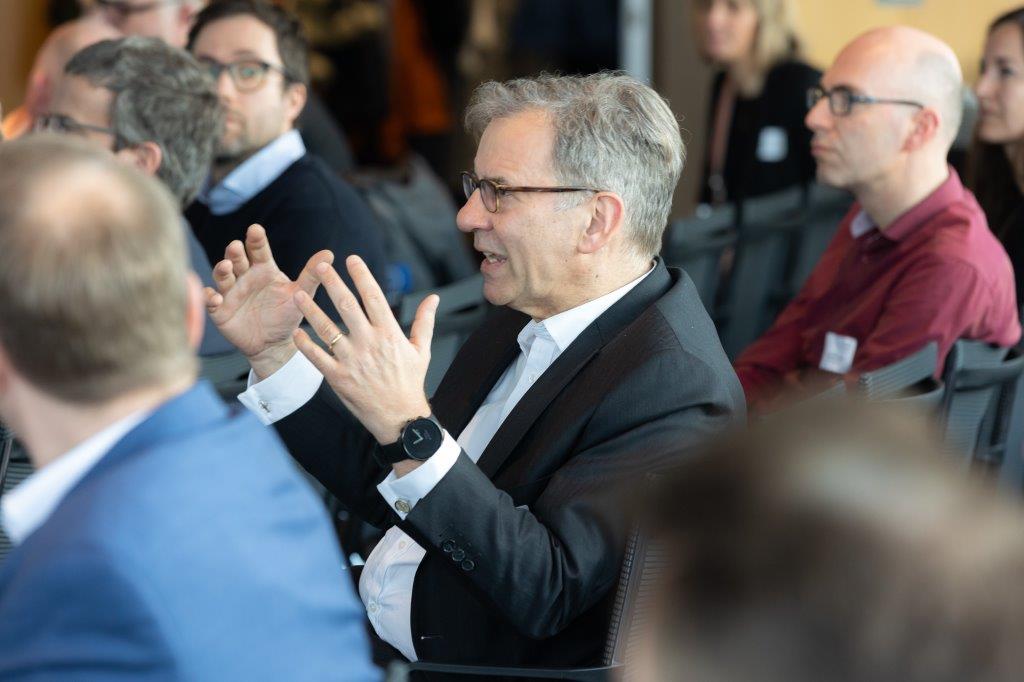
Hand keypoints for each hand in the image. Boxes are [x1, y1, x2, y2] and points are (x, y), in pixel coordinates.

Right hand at [204, 224, 332, 378]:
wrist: (274, 344)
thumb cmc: (287, 314)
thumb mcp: (300, 294)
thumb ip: (311, 275)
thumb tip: (329, 253)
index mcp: (264, 269)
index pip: (258, 251)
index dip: (256, 240)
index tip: (255, 229)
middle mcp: (245, 277)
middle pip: (237, 260)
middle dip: (235, 253)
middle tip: (236, 246)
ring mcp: (231, 292)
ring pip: (223, 277)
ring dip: (221, 270)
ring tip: (225, 266)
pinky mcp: (221, 310)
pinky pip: (211, 302)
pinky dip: (210, 298)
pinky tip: (214, 297)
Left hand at [292, 255, 438, 446]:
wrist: (400, 418)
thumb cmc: (411, 382)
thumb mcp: (422, 350)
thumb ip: (425, 321)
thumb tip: (433, 298)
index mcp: (389, 334)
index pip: (373, 297)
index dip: (362, 276)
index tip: (351, 259)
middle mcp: (369, 343)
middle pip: (347, 306)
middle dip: (333, 283)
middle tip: (322, 266)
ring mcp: (352, 360)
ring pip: (327, 329)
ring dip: (312, 310)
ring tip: (299, 294)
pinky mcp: (338, 377)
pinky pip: (317, 357)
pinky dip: (305, 345)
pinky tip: (297, 332)